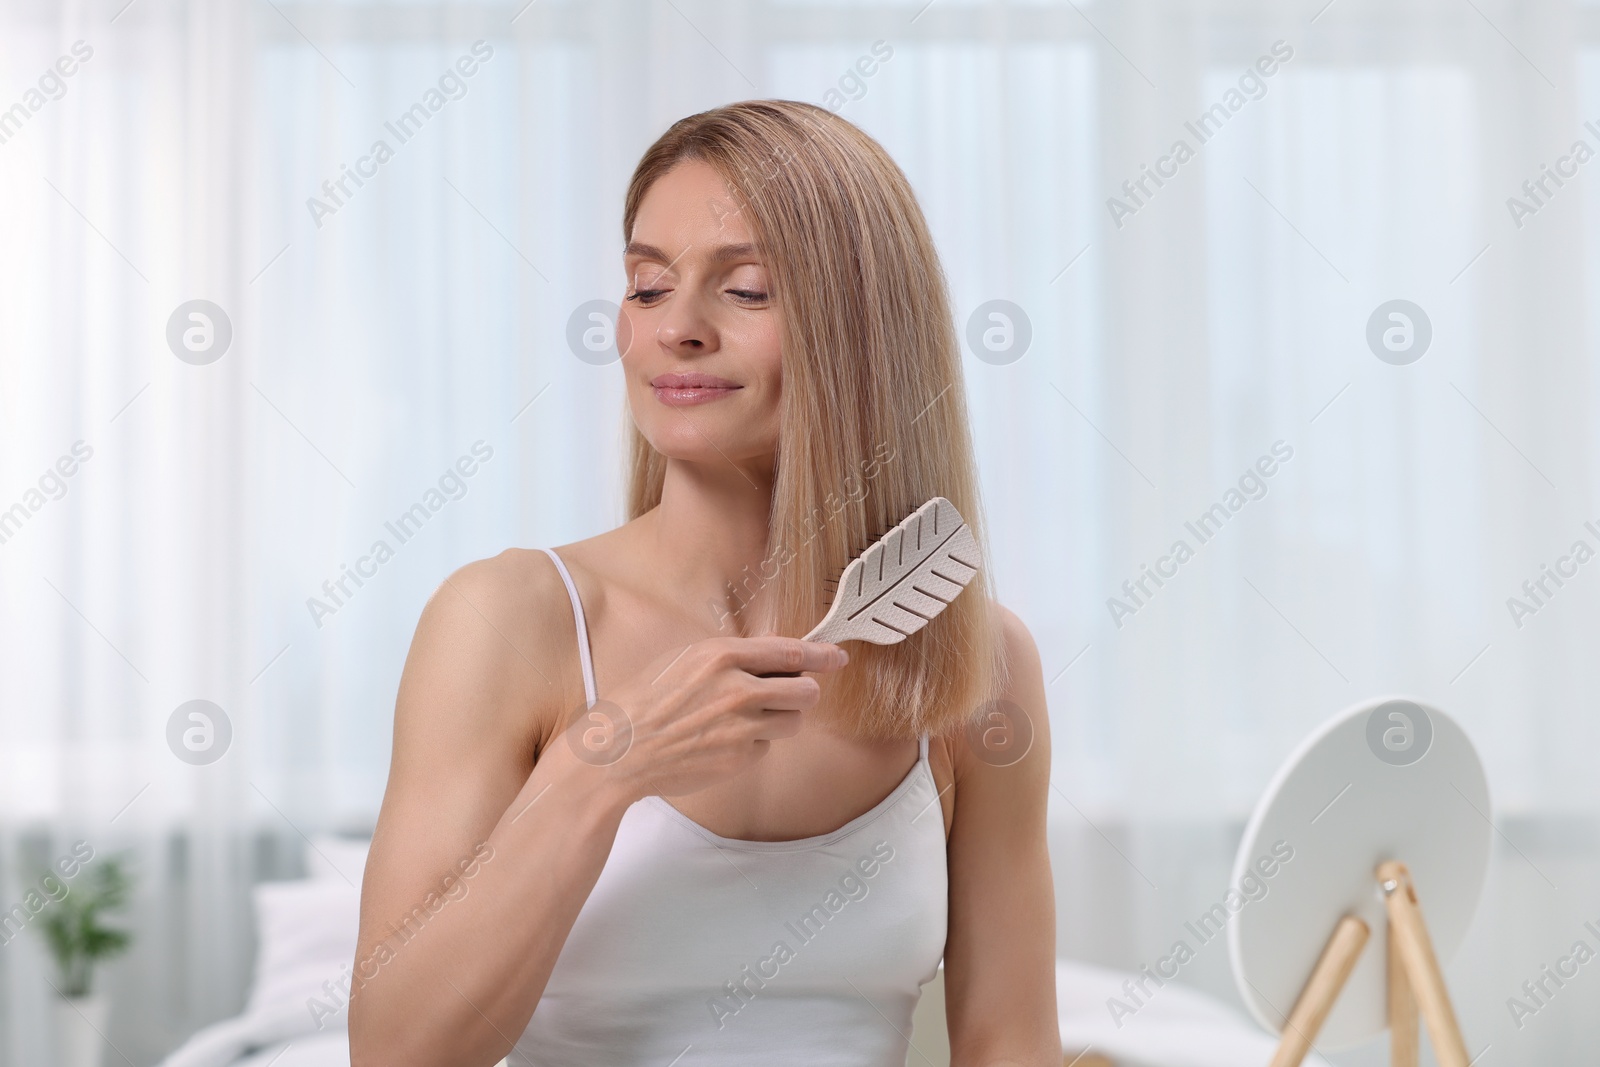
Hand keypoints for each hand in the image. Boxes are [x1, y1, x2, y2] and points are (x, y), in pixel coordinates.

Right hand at [582, 635, 847, 802]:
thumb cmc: (644, 701)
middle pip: (806, 690)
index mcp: (721, 655)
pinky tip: (724, 740)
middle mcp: (737, 689)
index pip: (790, 651)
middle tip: (792, 692)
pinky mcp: (739, 758)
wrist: (617, 751)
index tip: (838, 656)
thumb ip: (731, 656)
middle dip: (804, 691)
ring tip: (749, 718)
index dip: (822, 654)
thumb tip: (774, 653)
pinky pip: (767, 747)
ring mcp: (741, 727)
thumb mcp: (683, 660)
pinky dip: (755, 743)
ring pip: (793, 721)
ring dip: (782, 718)